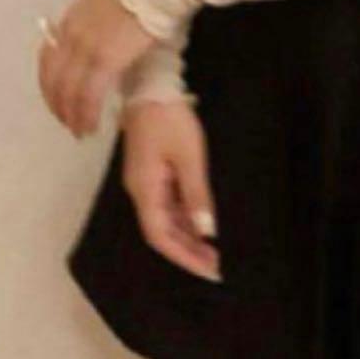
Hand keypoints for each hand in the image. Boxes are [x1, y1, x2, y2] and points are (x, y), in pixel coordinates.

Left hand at [38, 0, 155, 136]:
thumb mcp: (111, 6)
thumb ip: (103, 27)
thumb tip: (111, 44)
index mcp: (72, 20)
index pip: (49, 58)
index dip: (50, 83)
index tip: (57, 98)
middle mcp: (71, 35)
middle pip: (53, 78)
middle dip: (57, 104)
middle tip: (67, 122)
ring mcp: (87, 48)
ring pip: (68, 91)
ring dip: (71, 115)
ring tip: (79, 131)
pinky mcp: (106, 60)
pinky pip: (89, 95)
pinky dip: (87, 114)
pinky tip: (92, 126)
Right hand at [121, 100, 220, 282]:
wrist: (151, 88)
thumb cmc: (171, 120)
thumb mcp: (190, 157)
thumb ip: (198, 195)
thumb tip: (207, 231)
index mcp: (145, 190)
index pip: (160, 237)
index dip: (184, 256)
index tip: (209, 270)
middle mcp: (141, 191)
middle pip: (162, 232)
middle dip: (189, 251)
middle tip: (217, 266)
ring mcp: (146, 182)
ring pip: (166, 220)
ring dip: (188, 237)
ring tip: (214, 251)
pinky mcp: (154, 172)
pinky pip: (168, 204)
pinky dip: (186, 218)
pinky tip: (203, 224)